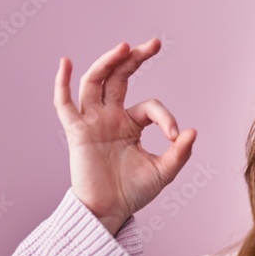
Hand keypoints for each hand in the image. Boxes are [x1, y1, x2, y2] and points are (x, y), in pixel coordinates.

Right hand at [53, 38, 196, 235]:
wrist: (110, 211)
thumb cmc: (134, 192)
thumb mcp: (164, 171)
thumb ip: (179, 152)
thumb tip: (192, 131)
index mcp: (130, 124)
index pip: (149, 106)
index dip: (165, 117)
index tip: (174, 138)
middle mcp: (110, 117)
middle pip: (119, 77)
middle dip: (135, 59)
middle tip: (154, 44)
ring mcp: (92, 122)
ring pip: (95, 83)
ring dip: (108, 63)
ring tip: (125, 48)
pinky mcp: (77, 132)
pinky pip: (64, 104)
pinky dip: (62, 83)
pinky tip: (66, 63)